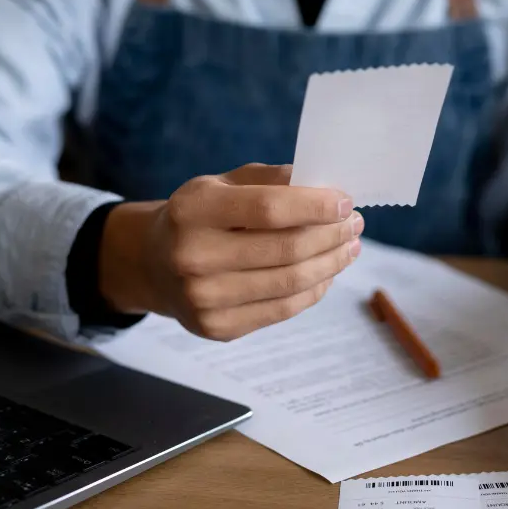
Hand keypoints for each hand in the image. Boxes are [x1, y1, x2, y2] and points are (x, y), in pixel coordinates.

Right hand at [99, 164, 361, 340]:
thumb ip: (270, 181)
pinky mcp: (217, 327)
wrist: (153, 264)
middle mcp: (192, 256)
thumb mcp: (222, 184)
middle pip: (286, 249)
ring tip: (349, 247)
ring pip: (291, 282)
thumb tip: (327, 188)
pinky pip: (283, 309)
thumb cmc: (199, 217)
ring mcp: (203, 298)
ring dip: (331, 263)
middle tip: (354, 224)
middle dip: (331, 235)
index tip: (345, 201)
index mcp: (193, 210)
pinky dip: (314, 290)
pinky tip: (326, 272)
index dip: (314, 206)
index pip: (268, 209)